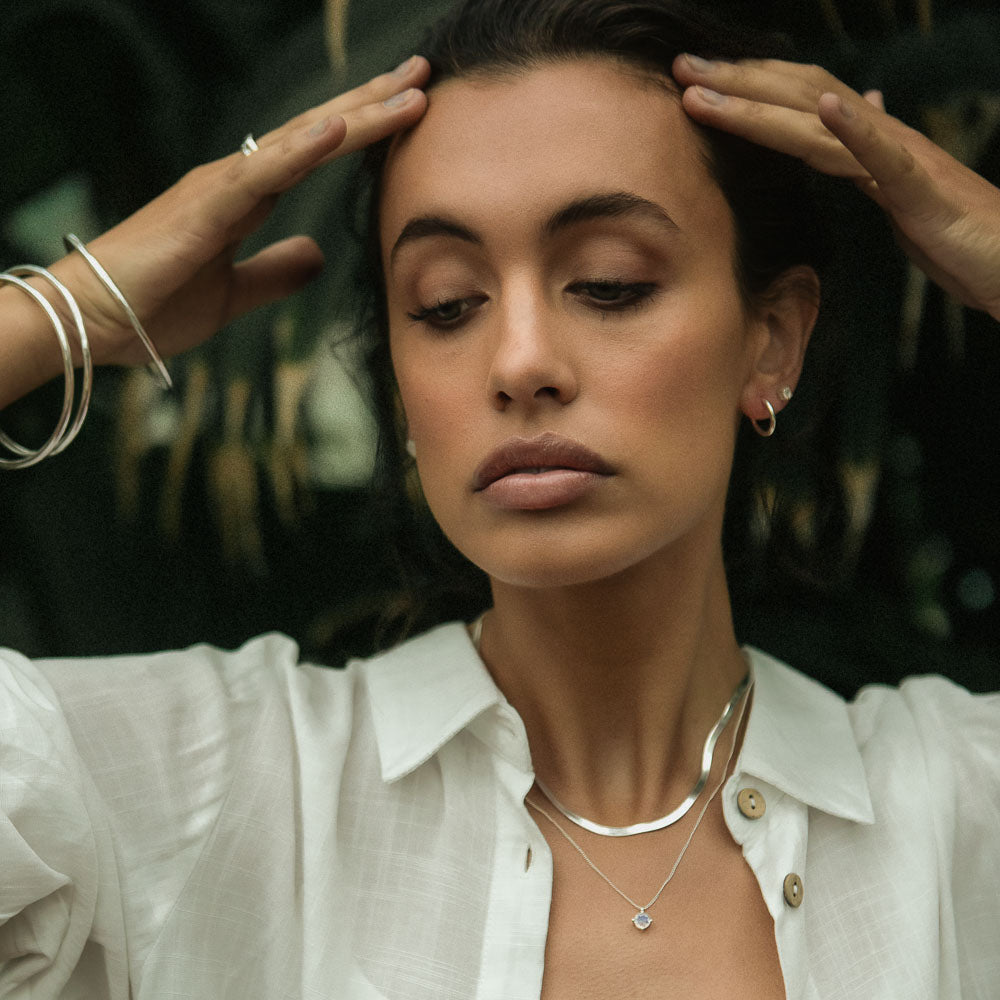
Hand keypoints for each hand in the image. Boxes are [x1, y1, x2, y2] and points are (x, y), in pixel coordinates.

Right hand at [53, 56, 429, 367]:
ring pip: (299, 142)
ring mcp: (220, 188)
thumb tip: (320, 253)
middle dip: (371, 104)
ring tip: (407, 90)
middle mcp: (236, 179)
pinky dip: (301, 151)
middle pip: (316, 132)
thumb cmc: (154, 305)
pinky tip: (338, 128)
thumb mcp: (237, 294)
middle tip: (423, 75)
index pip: (314, 152)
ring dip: (355, 115)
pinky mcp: (204, 210)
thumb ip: (278, 272)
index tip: (408, 110)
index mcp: (244, 197)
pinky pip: (260, 174)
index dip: (362, 129)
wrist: (95, 323)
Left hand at [672, 55, 999, 320]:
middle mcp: (880, 141)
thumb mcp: (899, 193)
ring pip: (821, 123)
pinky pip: (886, 155)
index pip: (799, 105)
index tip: (695, 85)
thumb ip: (870, 160)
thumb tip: (856, 117)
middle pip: (799, 100)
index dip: (748, 91)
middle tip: (682, 68)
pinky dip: (856, 128)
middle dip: (737, 83)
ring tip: (709, 90)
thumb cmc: (957, 232)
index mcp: (868, 145)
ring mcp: (902, 161)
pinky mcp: (922, 192)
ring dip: (761, 104)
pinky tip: (829, 106)